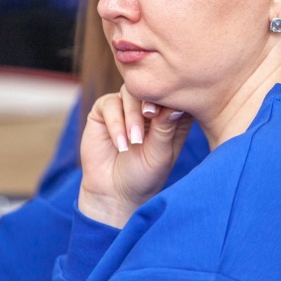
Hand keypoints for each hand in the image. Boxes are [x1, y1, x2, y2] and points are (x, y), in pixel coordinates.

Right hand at [78, 85, 191, 228]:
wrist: (113, 192)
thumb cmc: (144, 175)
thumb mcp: (160, 154)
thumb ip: (165, 129)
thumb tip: (176, 106)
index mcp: (170, 115)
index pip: (174, 95)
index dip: (172, 98)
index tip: (168, 112)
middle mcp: (148, 107)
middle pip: (151, 87)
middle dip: (150, 102)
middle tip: (150, 117)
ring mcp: (126, 107)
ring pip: (130, 92)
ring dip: (132, 115)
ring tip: (134, 141)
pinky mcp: (104, 111)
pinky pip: (109, 104)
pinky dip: (115, 123)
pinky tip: (121, 144)